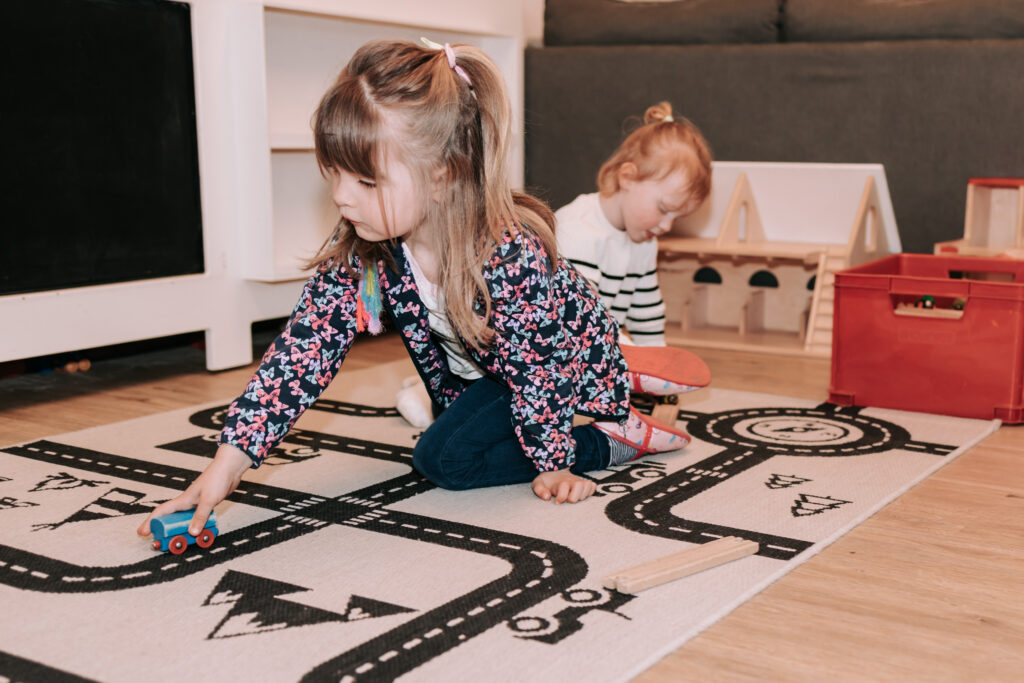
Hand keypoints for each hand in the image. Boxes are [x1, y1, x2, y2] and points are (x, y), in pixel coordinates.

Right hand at [136, 444, 251, 537]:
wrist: (230, 468)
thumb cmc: (217, 477)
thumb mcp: (208, 499)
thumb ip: (200, 516)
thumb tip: (192, 532)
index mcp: (183, 500)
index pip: (161, 512)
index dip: (150, 522)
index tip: (142, 532)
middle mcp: (188, 504)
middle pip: (172, 520)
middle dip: (167, 532)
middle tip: (165, 543)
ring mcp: (197, 505)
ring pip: (186, 522)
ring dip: (184, 531)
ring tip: (183, 541)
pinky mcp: (206, 506)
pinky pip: (198, 520)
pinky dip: (198, 527)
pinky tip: (201, 533)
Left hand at [531, 470, 596, 503]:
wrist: (554, 471)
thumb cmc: (546, 481)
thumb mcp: (538, 483)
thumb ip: (539, 490)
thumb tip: (547, 498)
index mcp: (560, 482)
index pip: (564, 491)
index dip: (561, 498)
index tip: (556, 502)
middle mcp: (572, 481)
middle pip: (579, 487)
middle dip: (573, 497)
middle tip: (567, 500)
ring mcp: (580, 481)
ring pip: (588, 487)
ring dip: (582, 495)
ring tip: (574, 497)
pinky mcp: (585, 483)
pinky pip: (593, 487)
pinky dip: (590, 492)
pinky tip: (582, 495)